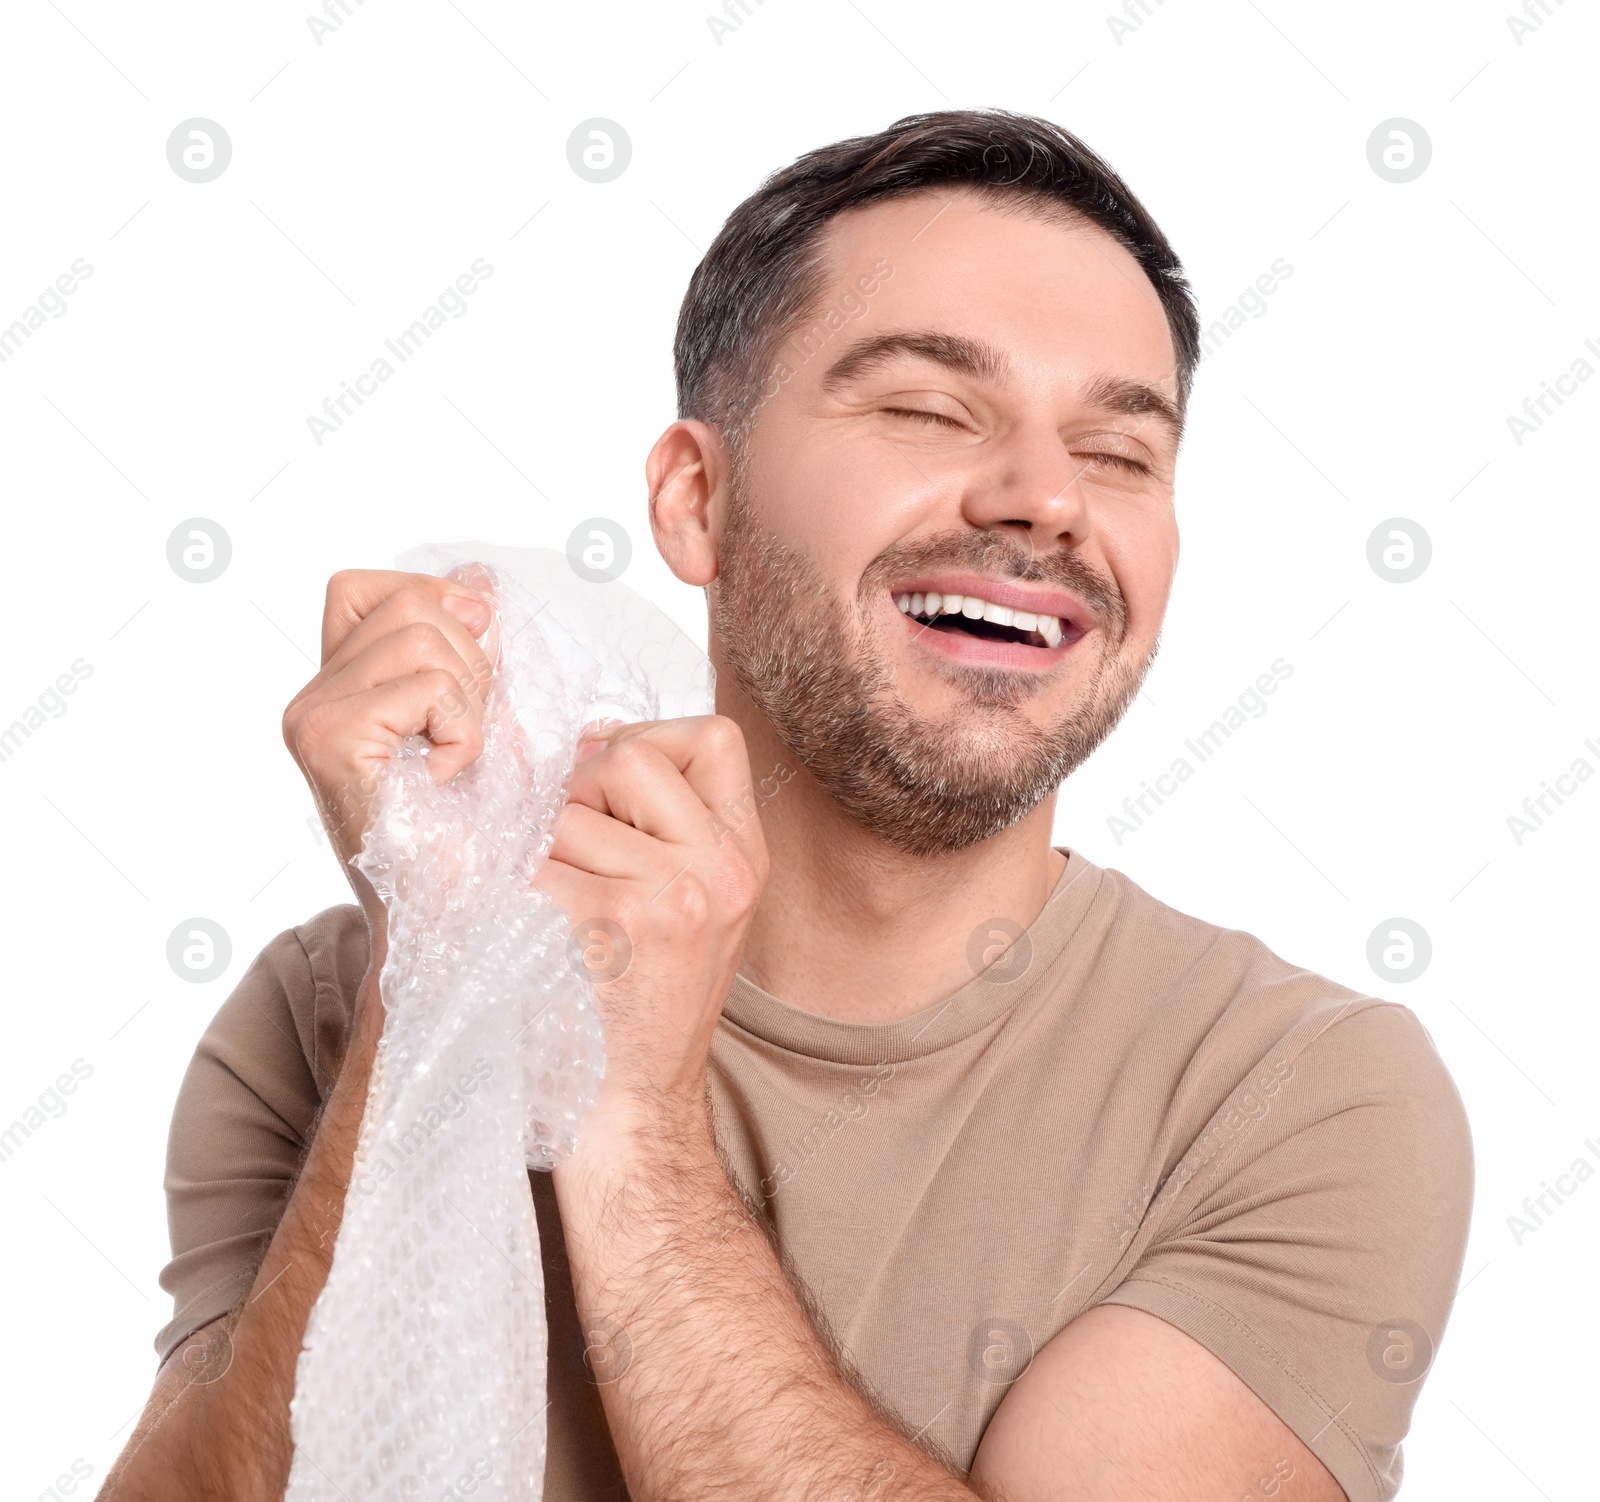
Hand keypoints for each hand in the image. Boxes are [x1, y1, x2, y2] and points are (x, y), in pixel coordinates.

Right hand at [281, 567, 497, 899]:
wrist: (447, 919)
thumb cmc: (465, 836)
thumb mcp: (476, 722)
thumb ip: (470, 651)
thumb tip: (478, 583)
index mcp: (336, 688)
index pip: (365, 588)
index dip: (429, 601)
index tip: (470, 663)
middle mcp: (311, 698)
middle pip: (408, 602)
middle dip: (470, 658)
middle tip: (466, 733)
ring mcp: (313, 717)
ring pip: (422, 636)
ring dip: (470, 698)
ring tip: (456, 758)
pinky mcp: (331, 740)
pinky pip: (429, 687)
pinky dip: (464, 731)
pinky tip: (446, 777)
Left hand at [532, 715, 769, 1128]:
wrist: (630, 1107)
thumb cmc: (639, 1005)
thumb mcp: (689, 905)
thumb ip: (661, 823)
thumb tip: (590, 741)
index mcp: (745, 857)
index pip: (711, 738)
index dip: (647, 743)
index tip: (611, 792)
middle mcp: (722, 871)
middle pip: (629, 756)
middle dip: (580, 792)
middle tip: (572, 857)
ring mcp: (672, 896)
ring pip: (567, 810)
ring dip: (539, 848)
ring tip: (553, 905)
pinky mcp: (612, 925)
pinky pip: (533, 859)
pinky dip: (509, 884)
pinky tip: (525, 926)